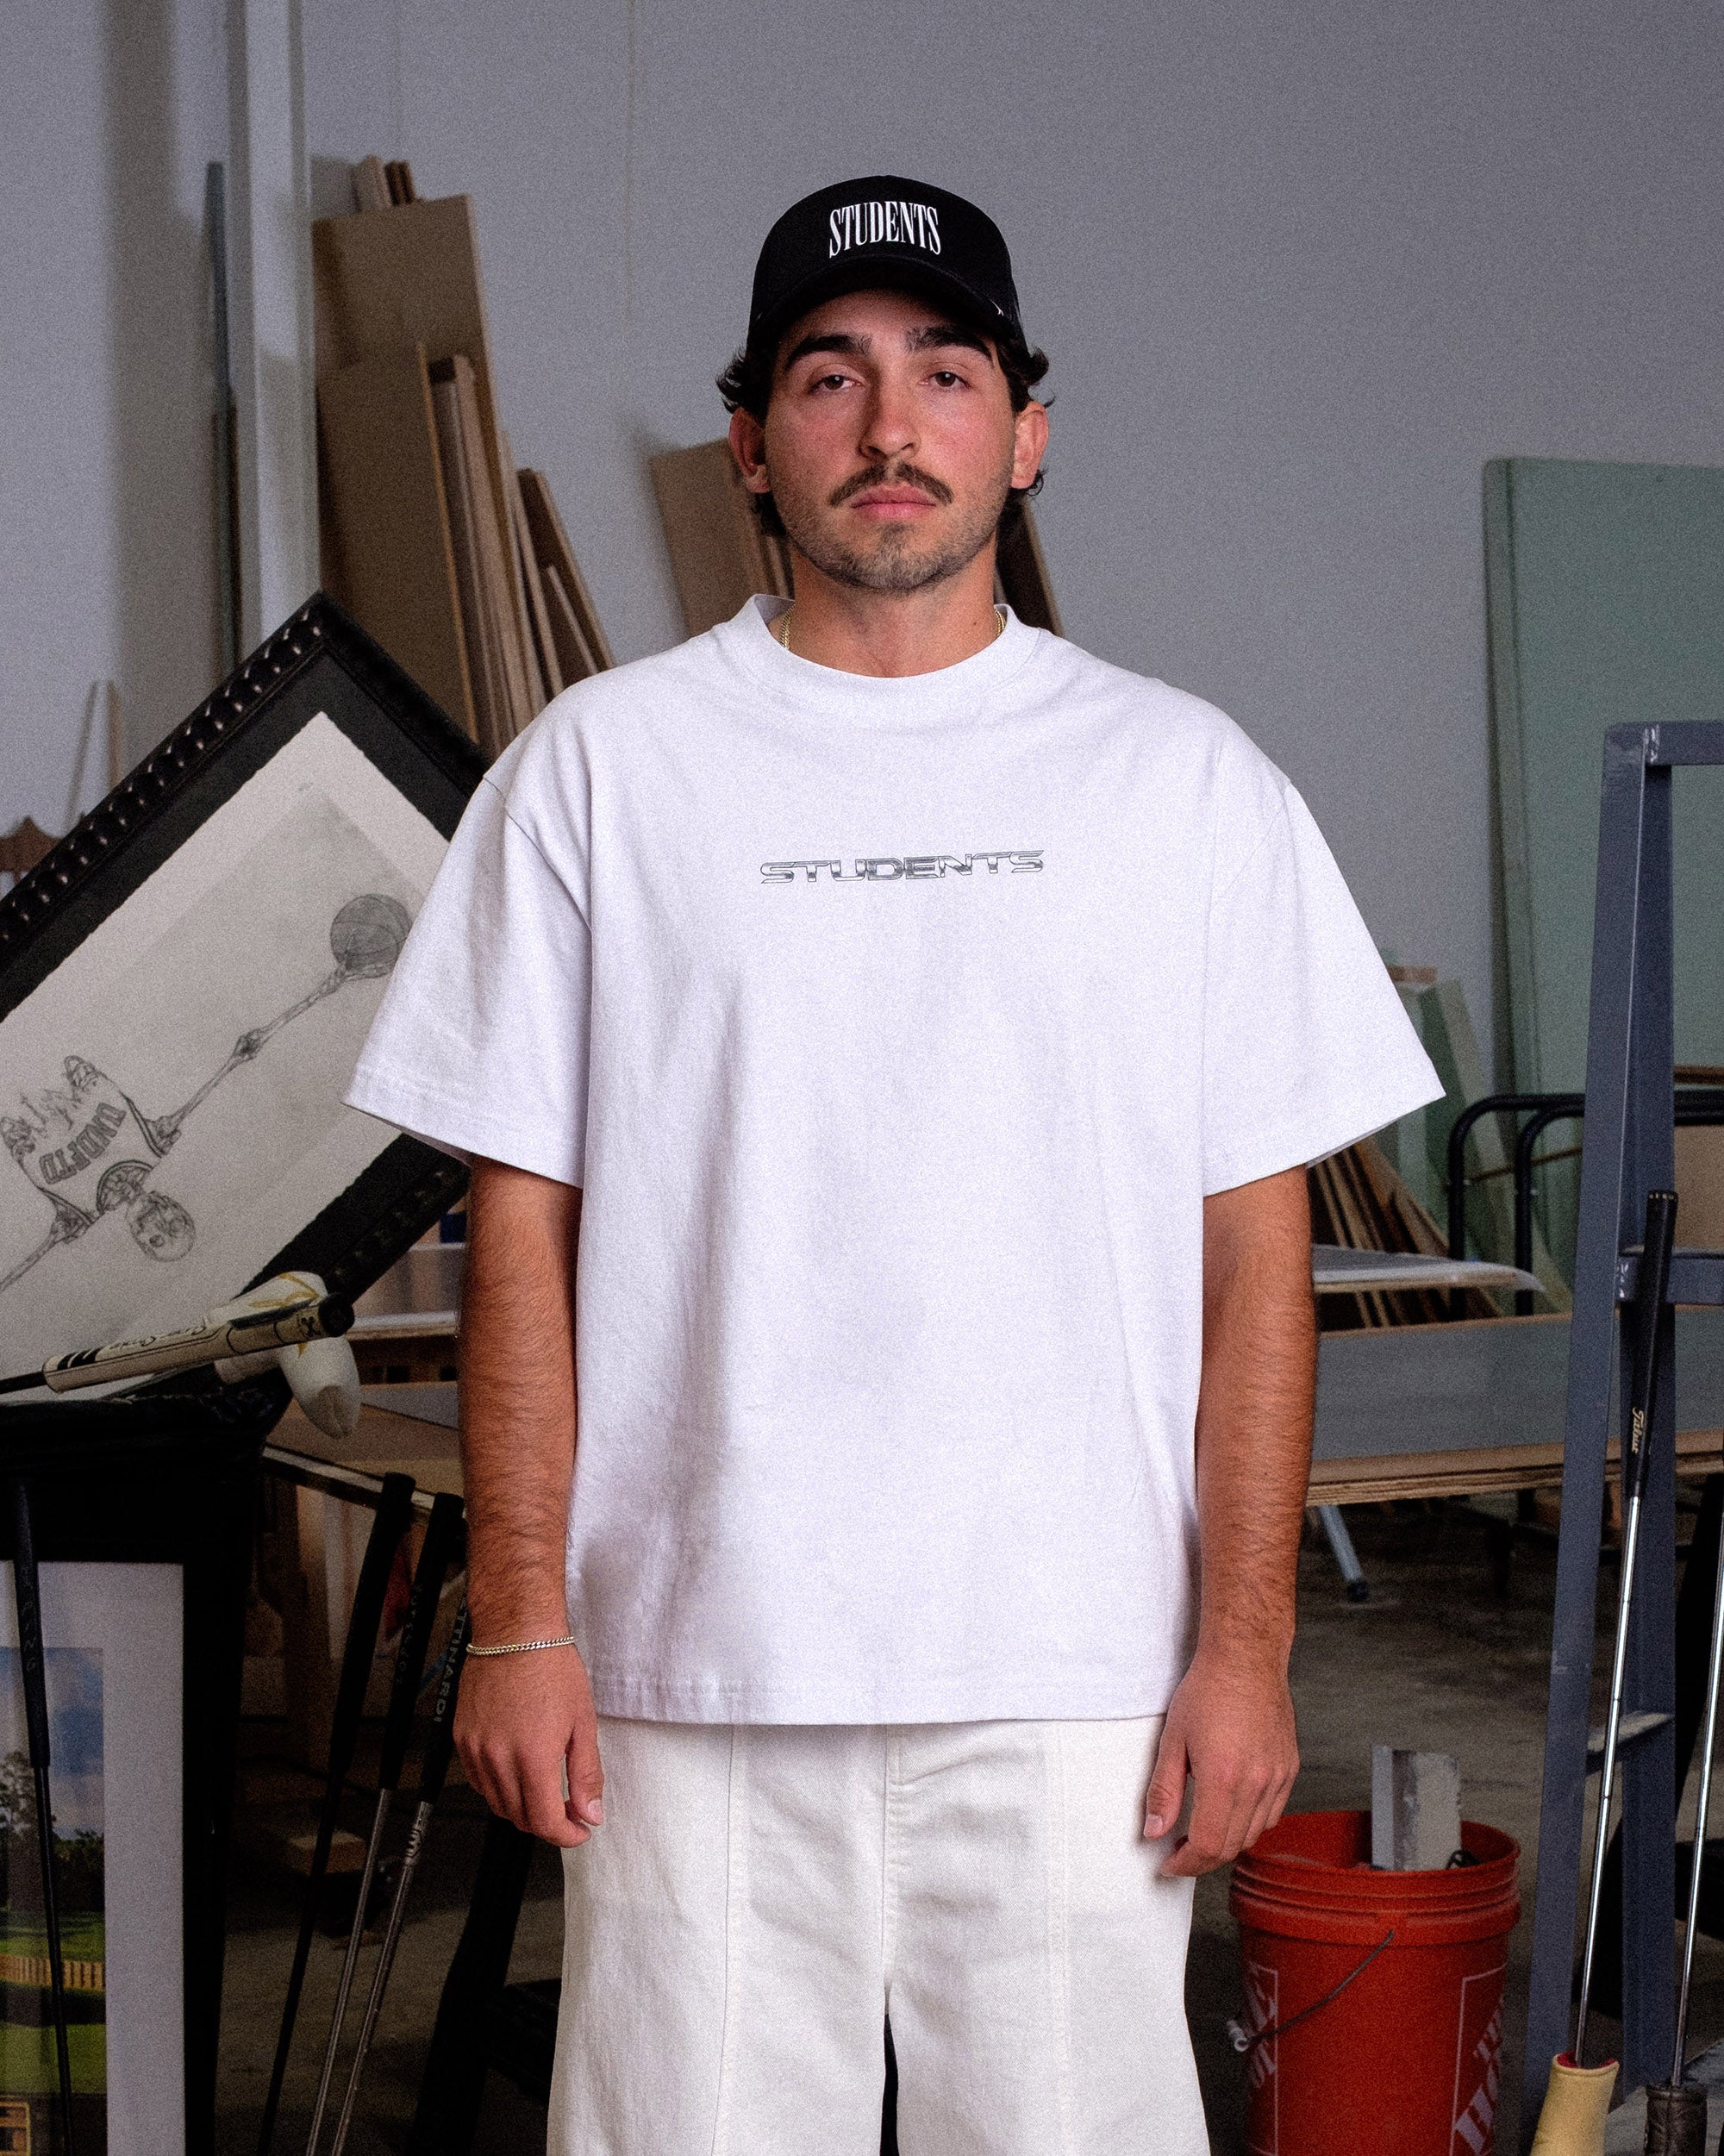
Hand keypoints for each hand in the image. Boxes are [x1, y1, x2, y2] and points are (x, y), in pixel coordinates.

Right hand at [454, 1642, 604, 1847]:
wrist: (514, 1631)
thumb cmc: (550, 1666)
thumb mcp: (582, 1721)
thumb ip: (586, 1774)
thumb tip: (590, 1812)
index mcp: (533, 1757)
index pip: (544, 1821)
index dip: (565, 1835)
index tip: (579, 1830)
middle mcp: (499, 1758)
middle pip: (519, 1817)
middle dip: (546, 1823)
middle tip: (567, 1810)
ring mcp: (476, 1749)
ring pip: (496, 1802)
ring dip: (521, 1808)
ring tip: (544, 1791)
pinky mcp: (462, 1738)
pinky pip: (478, 1780)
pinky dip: (498, 1788)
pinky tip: (516, 1773)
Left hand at [1144, 1646, 1297, 1876]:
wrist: (1246, 1658)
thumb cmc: (1208, 1690)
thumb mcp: (1173, 1739)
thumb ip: (1163, 1790)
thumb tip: (1154, 1831)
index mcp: (1223, 1778)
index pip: (1208, 1846)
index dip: (1185, 1864)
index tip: (1169, 1864)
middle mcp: (1256, 1783)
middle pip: (1231, 1847)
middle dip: (1202, 1859)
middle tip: (1179, 1852)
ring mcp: (1278, 1778)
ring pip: (1253, 1834)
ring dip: (1226, 1842)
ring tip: (1201, 1830)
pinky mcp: (1289, 1769)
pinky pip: (1272, 1814)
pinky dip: (1250, 1822)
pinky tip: (1230, 1809)